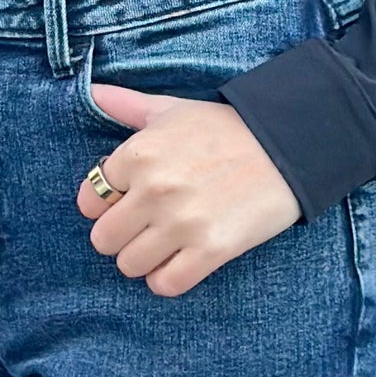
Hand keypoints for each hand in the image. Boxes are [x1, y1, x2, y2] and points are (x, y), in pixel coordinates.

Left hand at [76, 84, 302, 295]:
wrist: (285, 146)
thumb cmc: (224, 127)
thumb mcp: (171, 109)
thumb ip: (127, 105)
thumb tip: (94, 92)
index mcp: (139, 153)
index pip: (90, 200)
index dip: (104, 204)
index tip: (124, 202)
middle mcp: (154, 189)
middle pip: (104, 240)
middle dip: (121, 235)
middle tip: (144, 226)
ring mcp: (181, 223)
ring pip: (129, 266)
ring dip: (144, 259)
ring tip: (164, 242)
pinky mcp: (211, 250)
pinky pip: (166, 284)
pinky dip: (167, 278)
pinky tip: (180, 260)